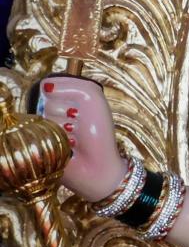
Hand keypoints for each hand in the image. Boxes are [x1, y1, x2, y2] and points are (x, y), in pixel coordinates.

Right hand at [37, 76, 125, 201]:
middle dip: (68, 111)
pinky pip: (40, 128)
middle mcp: (49, 109)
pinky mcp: (34, 139)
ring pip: (44, 113)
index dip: (68, 93)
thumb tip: (46, 87)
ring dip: (64, 125)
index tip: (82, 106)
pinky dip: (57, 135)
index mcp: (63, 96)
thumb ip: (73, 84)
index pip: (51, 82)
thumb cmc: (97, 131)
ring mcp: (41, 124)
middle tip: (77, 124)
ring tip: (72, 136)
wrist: (95, 163)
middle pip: (47, 98)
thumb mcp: (93, 98)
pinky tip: (66, 143)